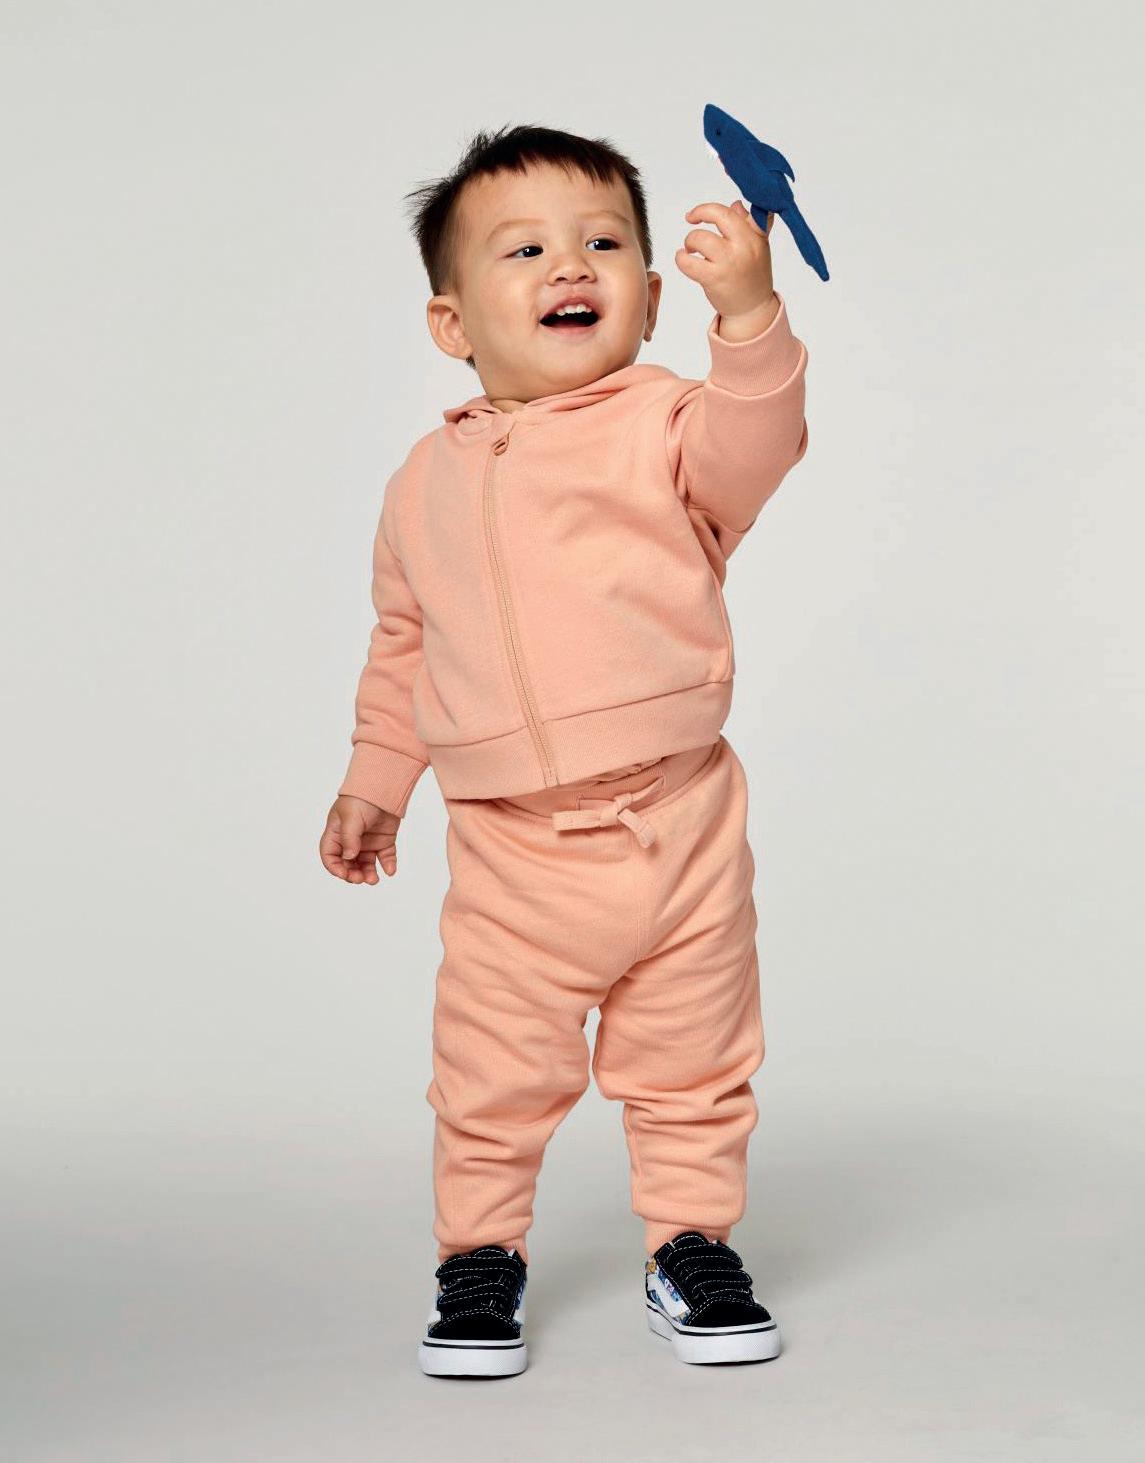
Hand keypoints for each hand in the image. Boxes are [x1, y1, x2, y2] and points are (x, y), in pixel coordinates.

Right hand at [319, 794, 401, 882]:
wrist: (385, 785)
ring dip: (368, 874)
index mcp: (336, 833)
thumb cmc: (361, 798)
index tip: (345, 874)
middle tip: (361, 878)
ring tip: (374, 879)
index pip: (330, 856)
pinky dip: (387, 865)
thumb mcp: (351, 818)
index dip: (335, 867)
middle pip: (347, 864)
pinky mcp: (383, 841)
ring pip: (365, 864)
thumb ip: (349, 839)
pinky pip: (384, 857)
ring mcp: (367, 841)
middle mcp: (350, 840)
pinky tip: (390, 870)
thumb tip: (349, 858)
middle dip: (352, 874)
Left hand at [676, 199, 776, 331]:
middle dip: (699, 213)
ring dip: (689, 241)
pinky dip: (681, 258)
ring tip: (690, 250)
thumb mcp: (758, 247)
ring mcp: (728, 262)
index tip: (698, 213)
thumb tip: (736, 205)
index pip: (732, 210)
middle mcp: (744, 246)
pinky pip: (688, 262)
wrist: (752, 309)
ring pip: (699, 238)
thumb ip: (750, 224)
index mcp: (755, 235)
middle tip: (691, 221)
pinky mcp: (714, 278)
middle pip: (717, 215)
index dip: (709, 208)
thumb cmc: (753, 276)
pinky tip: (683, 259)